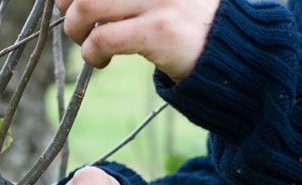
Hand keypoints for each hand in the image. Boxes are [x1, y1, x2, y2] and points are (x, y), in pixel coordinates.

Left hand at [55, 0, 220, 82]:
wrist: (234, 50)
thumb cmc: (187, 23)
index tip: (66, 2)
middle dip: (67, 3)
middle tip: (76, 24)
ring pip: (87, 5)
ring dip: (75, 29)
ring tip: (87, 44)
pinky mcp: (159, 30)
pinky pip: (103, 39)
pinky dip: (91, 54)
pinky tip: (101, 61)